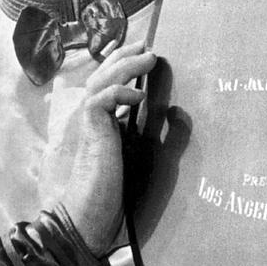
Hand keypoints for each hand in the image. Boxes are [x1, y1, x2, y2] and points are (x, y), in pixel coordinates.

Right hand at [61, 41, 155, 256]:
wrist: (87, 219)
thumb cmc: (110, 198)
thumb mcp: (141, 160)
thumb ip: (157, 138)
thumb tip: (179, 115)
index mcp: (100, 127)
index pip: (106, 86)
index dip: (120, 67)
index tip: (142, 54)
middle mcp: (91, 122)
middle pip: (101, 77)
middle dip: (123, 58)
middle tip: (145, 46)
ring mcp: (88, 127)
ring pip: (100, 82)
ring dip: (124, 66)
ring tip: (148, 57)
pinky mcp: (90, 134)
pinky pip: (101, 101)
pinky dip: (119, 93)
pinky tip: (138, 96)